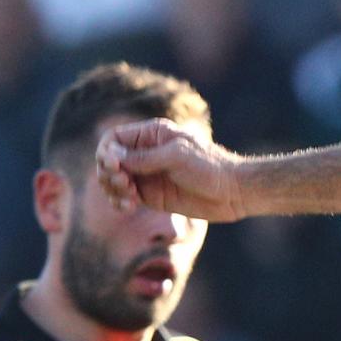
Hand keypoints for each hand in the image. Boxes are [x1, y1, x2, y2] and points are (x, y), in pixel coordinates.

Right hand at [95, 119, 251, 222]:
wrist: (233, 192)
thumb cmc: (209, 167)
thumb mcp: (176, 156)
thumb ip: (144, 157)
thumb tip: (112, 157)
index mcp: (151, 134)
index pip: (114, 138)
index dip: (107, 152)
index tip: (114, 166)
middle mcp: (145, 154)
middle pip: (109, 160)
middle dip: (108, 172)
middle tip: (124, 183)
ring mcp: (147, 176)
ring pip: (114, 181)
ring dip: (112, 189)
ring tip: (129, 197)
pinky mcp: (152, 197)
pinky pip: (126, 198)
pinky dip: (120, 202)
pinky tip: (129, 206)